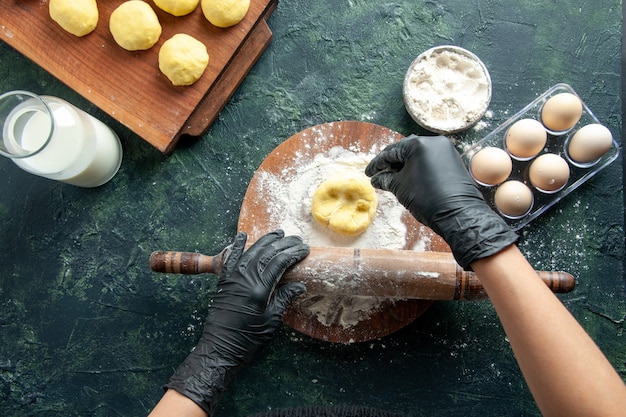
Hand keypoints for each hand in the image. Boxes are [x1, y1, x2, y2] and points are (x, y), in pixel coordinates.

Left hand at [165, 230, 308, 414]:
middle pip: (267, 253)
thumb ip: (284, 299)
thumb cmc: (249, 337)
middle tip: (297, 239)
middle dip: (283, 243)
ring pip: (251, 251)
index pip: (280, 262)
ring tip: (278, 233)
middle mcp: (245, 278)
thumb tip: (299, 285)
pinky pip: (231, 258)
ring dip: (265, 240)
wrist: (221, 347)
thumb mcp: (271, 320)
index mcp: (260, 289)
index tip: (305, 249)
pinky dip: (236, 245)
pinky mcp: (224, 281)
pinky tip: (243, 235)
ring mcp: (233, 277)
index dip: (293, 253)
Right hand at [365, 134, 516, 268]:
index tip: (368, 173)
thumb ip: (386, 179)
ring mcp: (445, 150)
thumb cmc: (426, 198)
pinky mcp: (453, 160)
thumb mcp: (400, 188)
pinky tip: (410, 177)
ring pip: (419, 154)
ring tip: (393, 177)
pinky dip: (418, 166)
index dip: (377, 164)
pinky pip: (430, 159)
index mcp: (418, 144)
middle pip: (406, 150)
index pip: (391, 152)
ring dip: (405, 164)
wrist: (458, 214)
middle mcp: (433, 142)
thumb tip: (376, 179)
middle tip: (379, 174)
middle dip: (391, 163)